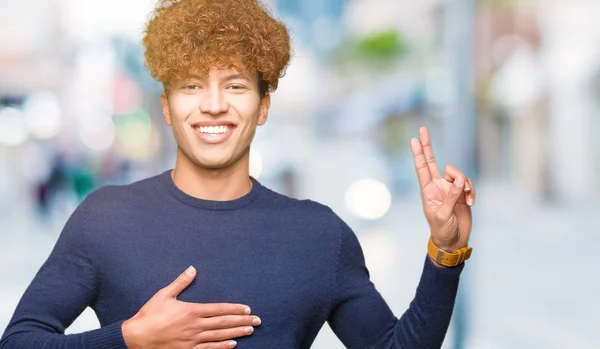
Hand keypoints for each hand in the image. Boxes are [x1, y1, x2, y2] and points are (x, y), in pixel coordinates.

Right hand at [122, 266, 260, 348]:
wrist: (136, 337)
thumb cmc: (149, 315)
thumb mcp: (164, 294)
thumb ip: (181, 282)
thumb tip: (192, 268)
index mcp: (191, 311)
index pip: (219, 309)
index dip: (235, 309)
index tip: (248, 309)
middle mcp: (195, 326)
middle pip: (224, 323)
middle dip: (242, 321)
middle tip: (258, 321)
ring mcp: (192, 340)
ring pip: (219, 336)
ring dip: (236, 333)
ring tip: (250, 330)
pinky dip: (222, 348)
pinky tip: (233, 345)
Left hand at [410, 127, 475, 252]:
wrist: (454, 241)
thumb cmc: (442, 230)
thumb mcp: (443, 215)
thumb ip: (451, 197)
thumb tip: (460, 180)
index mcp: (427, 191)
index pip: (422, 168)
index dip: (418, 154)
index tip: (414, 139)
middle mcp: (437, 186)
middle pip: (433, 161)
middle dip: (428, 146)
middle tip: (422, 129)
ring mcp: (450, 188)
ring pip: (457, 173)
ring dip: (463, 183)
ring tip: (466, 198)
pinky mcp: (462, 193)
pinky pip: (468, 183)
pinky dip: (471, 191)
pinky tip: (471, 202)